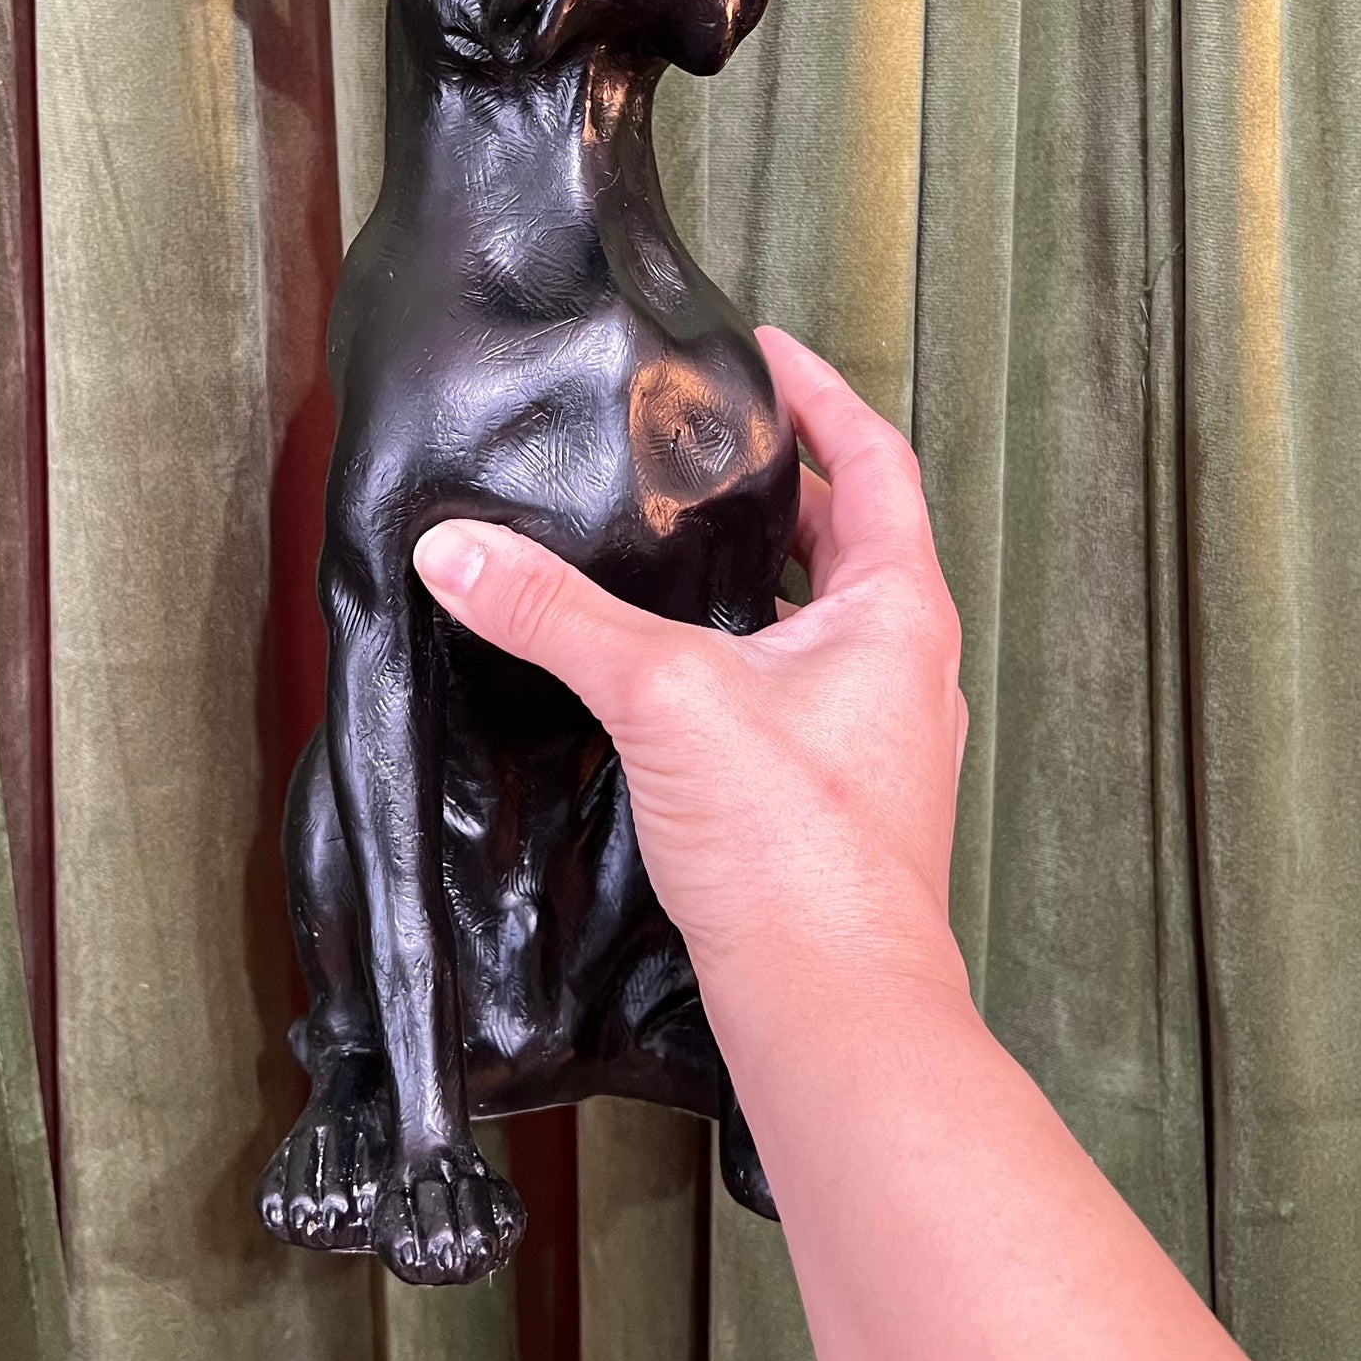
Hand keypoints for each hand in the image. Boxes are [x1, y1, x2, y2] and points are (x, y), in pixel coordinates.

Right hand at [411, 326, 969, 1020]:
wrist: (832, 1008)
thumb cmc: (792, 848)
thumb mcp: (661, 696)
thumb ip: (555, 614)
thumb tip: (456, 551)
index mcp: (895, 609)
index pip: (874, 460)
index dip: (821, 395)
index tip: (765, 351)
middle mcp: (904, 663)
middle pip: (849, 535)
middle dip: (780, 483)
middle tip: (706, 445)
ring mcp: (880, 733)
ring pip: (821, 616)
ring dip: (763, 570)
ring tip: (683, 540)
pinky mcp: (839, 791)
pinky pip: (797, 682)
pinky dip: (747, 647)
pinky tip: (678, 666)